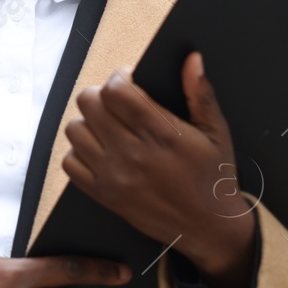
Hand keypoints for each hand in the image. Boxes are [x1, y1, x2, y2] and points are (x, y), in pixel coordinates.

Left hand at [61, 51, 256, 287]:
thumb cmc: (214, 178)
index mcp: (161, 134)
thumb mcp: (217, 133)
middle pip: (89, 103)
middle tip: (117, 101)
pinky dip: (80, 151)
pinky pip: (70, 162)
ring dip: (88, 121)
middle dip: (101, 94)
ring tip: (108, 125)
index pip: (116, 91)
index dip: (119, 77)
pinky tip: (101, 150)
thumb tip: (192, 59)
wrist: (208, 229)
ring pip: (75, 129)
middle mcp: (132, 154)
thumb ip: (201, 94)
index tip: (130, 80)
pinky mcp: (104, 195)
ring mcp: (113, 176)